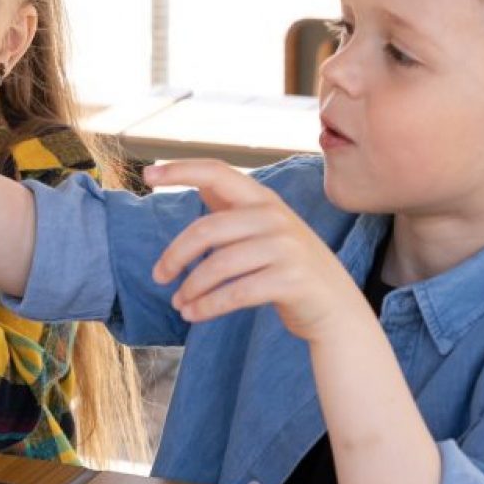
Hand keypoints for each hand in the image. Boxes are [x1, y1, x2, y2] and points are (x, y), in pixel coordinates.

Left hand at [145, 159, 363, 339]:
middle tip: (158, 276)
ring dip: (190, 288)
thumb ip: (234, 210)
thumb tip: (197, 183)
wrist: (336, 308)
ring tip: (179, 304)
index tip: (147, 174)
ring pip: (218, 266)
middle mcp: (275, 218)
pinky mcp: (290, 281)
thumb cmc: (289, 268)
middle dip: (175, 256)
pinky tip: (193, 314)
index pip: (217, 172)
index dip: (181, 170)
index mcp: (264, 200)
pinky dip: (207, 306)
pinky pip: (234, 294)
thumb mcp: (266, 230)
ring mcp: (285, 248)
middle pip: (206, 230)